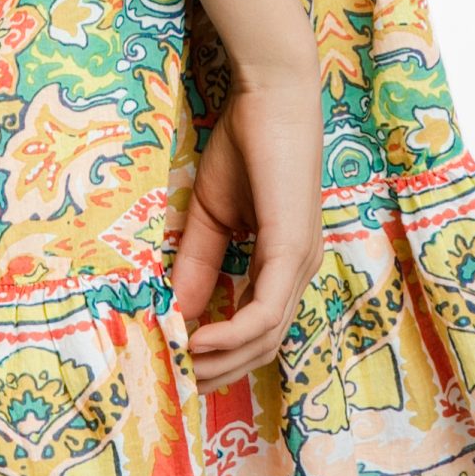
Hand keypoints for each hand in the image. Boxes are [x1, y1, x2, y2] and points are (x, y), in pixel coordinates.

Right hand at [169, 66, 325, 391]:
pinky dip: (231, 333)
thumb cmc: (247, 144)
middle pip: (264, 345)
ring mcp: (298, 263)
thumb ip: (198, 262)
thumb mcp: (212, 214)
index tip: (179, 363)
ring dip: (220, 359)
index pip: (257, 327)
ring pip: (265, 337)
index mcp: (283, 262)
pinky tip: (197, 340)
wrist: (271, 95)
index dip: (220, 352)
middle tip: (176, 380)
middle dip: (219, 369)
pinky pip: (264, 311)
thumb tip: (176, 312)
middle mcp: (298, 270)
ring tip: (179, 366)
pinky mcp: (290, 250)